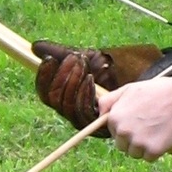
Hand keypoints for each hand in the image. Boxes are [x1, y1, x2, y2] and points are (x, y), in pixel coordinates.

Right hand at [32, 42, 160, 127]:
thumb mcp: (84, 57)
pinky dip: (85, 94)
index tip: (48, 59)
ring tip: (83, 64)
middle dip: (61, 77)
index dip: (43, 77)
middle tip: (74, 58)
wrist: (137, 75)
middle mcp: (71, 111)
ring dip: (73, 83)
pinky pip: (84, 112)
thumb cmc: (110, 68)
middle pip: (54, 101)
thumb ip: (61, 53)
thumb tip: (34, 47)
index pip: (44, 92)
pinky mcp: (99, 124)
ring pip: (67, 107)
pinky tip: (91, 79)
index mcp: (64, 96)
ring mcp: (85, 119)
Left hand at [102, 72, 171, 159]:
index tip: (139, 120)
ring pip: (135, 154)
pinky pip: (149, 158)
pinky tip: (163, 136)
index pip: (114, 133)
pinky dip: (156, 151)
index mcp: (115, 117)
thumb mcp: (129, 89)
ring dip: (144, 147)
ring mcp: (138, 142)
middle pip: (122, 146)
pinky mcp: (153, 151)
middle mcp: (123, 131)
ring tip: (156, 130)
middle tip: (149, 126)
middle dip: (133, 140)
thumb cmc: (157, 91)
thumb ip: (110, 101)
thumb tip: (98, 114)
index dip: (127, 127)